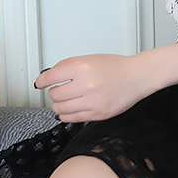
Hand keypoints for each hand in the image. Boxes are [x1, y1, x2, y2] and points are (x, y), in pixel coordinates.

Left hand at [34, 53, 149, 121]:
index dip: (42, 81)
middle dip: (54, 93)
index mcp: (83, 67)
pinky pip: (72, 118)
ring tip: (64, 100)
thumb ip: (69, 66)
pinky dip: (66, 115)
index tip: (40, 83)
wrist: (137, 77)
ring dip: (58, 105)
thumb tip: (50, 76)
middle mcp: (86, 84)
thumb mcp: (90, 58)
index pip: (51, 77)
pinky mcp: (97, 114)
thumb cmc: (116, 67)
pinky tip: (70, 109)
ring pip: (60, 109)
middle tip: (58, 90)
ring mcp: (92, 101)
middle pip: (54, 95)